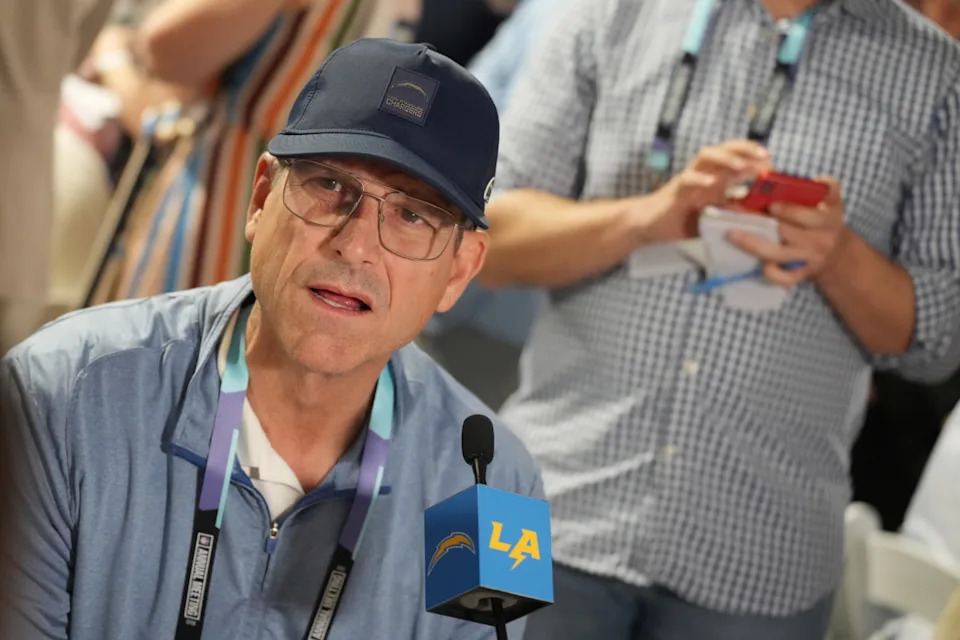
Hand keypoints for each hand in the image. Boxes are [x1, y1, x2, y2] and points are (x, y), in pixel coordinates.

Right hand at [642, 140, 772, 242]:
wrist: (649, 225)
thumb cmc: (682, 220)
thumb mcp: (715, 216)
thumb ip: (734, 211)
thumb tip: (760, 211)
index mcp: (716, 179)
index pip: (738, 157)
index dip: (756, 156)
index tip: (773, 164)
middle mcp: (704, 174)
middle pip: (725, 148)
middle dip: (746, 149)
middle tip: (764, 156)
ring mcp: (689, 179)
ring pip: (706, 156)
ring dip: (725, 158)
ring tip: (741, 166)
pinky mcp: (675, 190)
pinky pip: (686, 178)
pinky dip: (698, 178)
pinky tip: (711, 183)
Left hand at [726, 177, 851, 286]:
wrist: (838, 254)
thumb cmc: (825, 219)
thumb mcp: (831, 200)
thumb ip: (822, 186)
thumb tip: (793, 172)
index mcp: (829, 217)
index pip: (811, 214)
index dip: (790, 210)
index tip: (771, 205)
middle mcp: (822, 239)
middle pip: (787, 231)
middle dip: (761, 221)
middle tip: (735, 211)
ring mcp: (810, 259)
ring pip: (778, 253)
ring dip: (753, 244)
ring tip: (732, 234)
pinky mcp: (802, 275)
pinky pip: (785, 278)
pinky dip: (771, 273)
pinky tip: (758, 263)